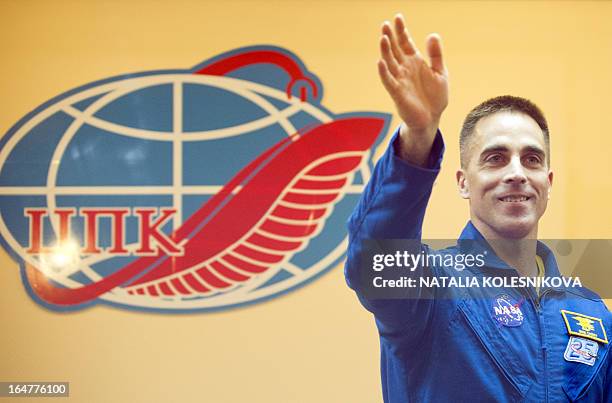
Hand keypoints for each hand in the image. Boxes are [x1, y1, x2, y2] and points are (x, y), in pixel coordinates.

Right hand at [378, 14, 448, 163]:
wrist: (432, 118)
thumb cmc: (435, 96)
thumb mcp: (440, 72)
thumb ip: (435, 54)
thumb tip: (432, 34)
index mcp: (414, 62)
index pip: (405, 42)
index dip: (401, 30)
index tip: (397, 17)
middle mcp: (404, 69)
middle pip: (394, 49)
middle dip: (390, 37)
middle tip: (385, 24)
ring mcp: (400, 80)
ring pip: (389, 63)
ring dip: (385, 51)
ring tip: (383, 38)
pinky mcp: (398, 93)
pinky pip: (389, 81)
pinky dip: (384, 72)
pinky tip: (380, 62)